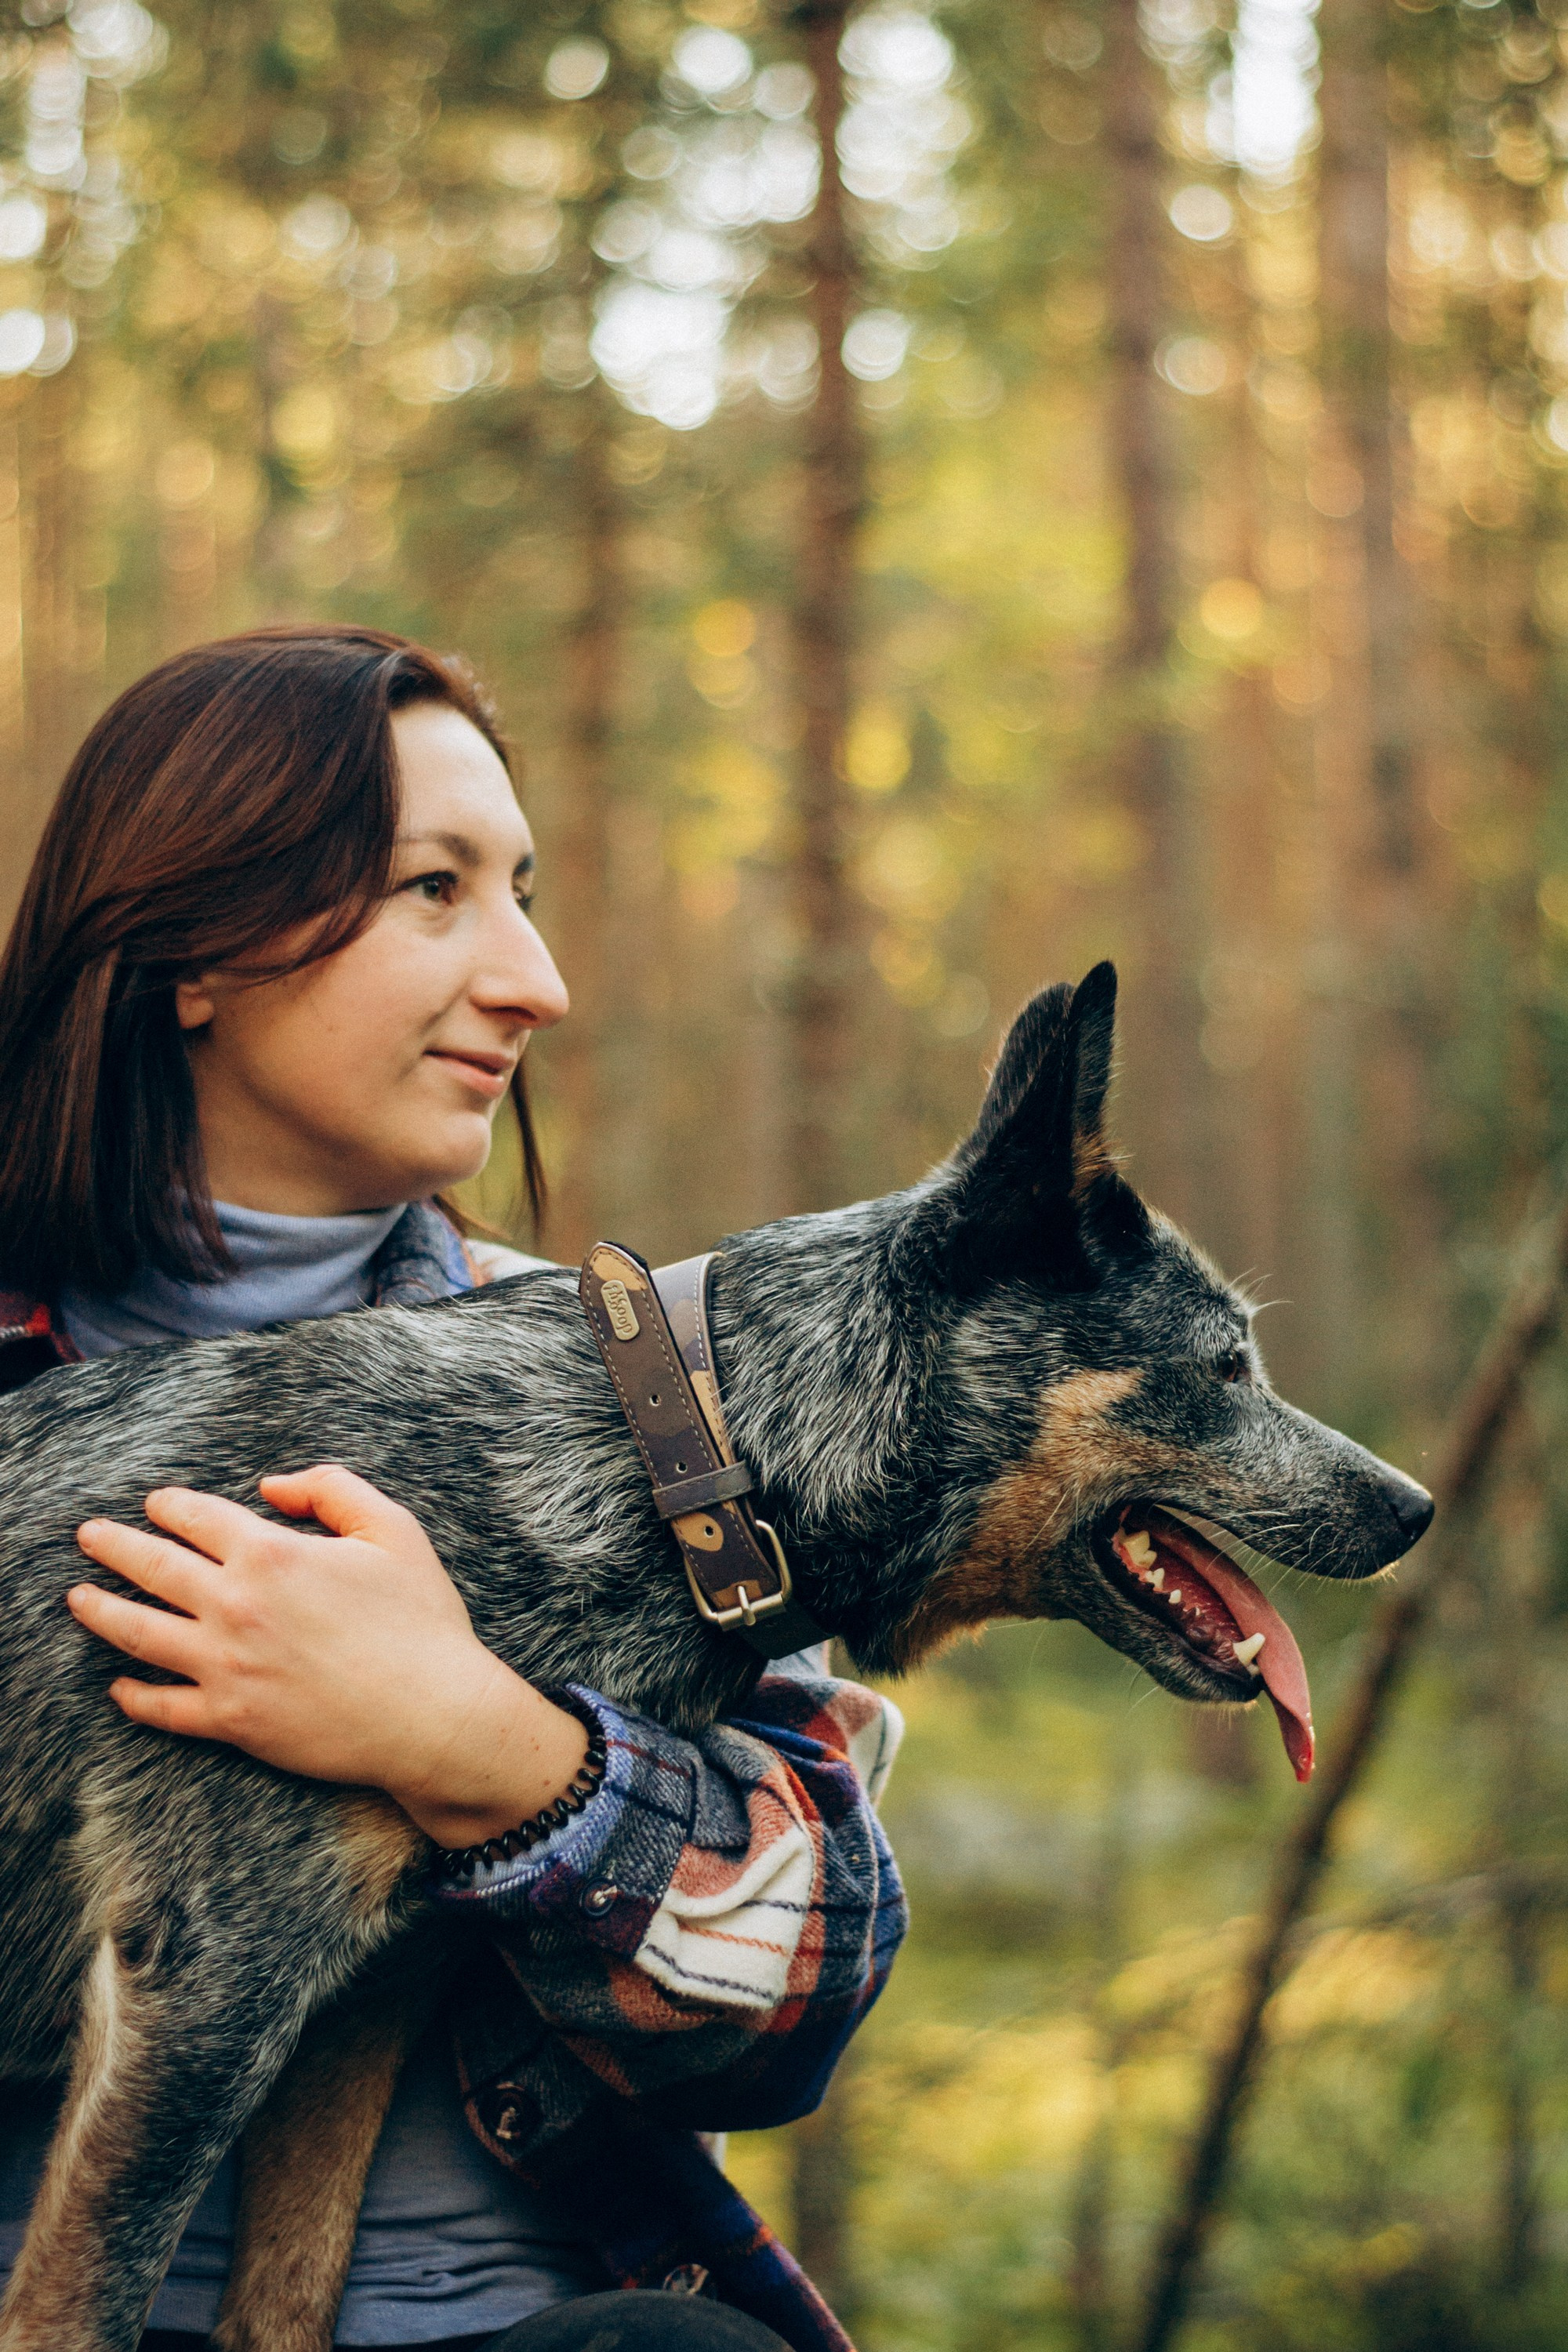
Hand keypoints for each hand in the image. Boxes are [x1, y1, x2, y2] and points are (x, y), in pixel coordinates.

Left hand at [67, 1465, 588, 1847]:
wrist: (433, 1716)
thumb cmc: (421, 1621)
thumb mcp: (393, 1529)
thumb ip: (332, 1488)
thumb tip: (272, 1486)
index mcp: (272, 1554)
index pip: (196, 1517)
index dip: (169, 1505)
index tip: (155, 1503)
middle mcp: (235, 1606)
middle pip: (151, 1567)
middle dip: (113, 1546)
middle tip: (88, 1536)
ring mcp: (225, 1667)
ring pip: (138, 1633)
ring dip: (100, 1611)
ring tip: (77, 1598)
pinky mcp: (229, 1721)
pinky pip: (163, 1707)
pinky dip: (133, 1695)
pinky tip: (117, 1686)